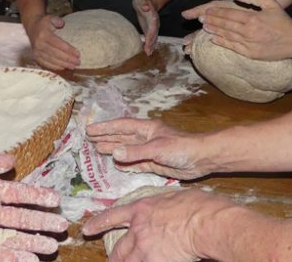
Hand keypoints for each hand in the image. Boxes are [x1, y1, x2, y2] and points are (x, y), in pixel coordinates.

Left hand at [0, 153, 67, 260]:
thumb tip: (13, 160)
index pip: (19, 194)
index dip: (37, 196)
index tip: (56, 199)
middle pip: (22, 218)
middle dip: (42, 222)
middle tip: (61, 225)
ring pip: (14, 238)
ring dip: (33, 242)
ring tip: (51, 246)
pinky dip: (13, 257)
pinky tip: (29, 260)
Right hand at [23, 14, 79, 69]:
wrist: (32, 27)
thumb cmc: (44, 23)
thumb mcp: (50, 18)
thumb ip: (56, 20)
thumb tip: (61, 23)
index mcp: (43, 35)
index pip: (58, 44)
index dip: (69, 50)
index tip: (78, 54)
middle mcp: (39, 44)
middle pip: (56, 54)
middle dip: (68, 59)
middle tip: (78, 62)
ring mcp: (36, 52)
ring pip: (52, 60)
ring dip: (63, 64)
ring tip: (73, 66)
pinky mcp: (36, 57)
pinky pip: (46, 64)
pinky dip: (55, 67)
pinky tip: (63, 67)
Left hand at [82, 189, 236, 261]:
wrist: (205, 222)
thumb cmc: (198, 206)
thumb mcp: (174, 198)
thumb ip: (164, 206)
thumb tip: (167, 210)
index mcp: (142, 209)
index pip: (113, 216)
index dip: (98, 223)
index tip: (87, 229)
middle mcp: (138, 230)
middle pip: (118, 248)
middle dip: (113, 258)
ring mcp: (145, 249)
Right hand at [86, 118, 212, 179]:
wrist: (202, 159)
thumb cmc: (181, 148)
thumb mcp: (157, 149)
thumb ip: (135, 152)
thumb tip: (114, 153)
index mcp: (147, 129)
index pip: (122, 126)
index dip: (106, 128)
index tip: (90, 129)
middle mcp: (147, 138)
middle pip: (122, 137)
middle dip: (107, 137)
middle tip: (89, 138)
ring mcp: (151, 151)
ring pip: (128, 150)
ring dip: (114, 150)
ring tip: (98, 149)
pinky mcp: (156, 163)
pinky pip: (136, 163)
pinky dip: (126, 163)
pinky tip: (117, 164)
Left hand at [131, 0, 159, 54]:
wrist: (148, 2)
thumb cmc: (143, 1)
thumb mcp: (142, 0)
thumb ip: (144, 3)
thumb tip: (146, 7)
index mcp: (153, 17)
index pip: (152, 28)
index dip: (150, 35)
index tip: (148, 43)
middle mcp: (154, 24)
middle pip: (154, 35)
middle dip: (151, 44)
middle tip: (148, 52)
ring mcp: (153, 27)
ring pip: (153, 38)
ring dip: (151, 46)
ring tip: (148, 54)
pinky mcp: (149, 30)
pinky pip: (150, 38)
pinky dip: (149, 44)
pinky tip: (146, 51)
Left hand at [182, 0, 291, 59]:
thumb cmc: (283, 21)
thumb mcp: (271, 3)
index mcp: (252, 18)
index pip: (229, 14)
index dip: (216, 12)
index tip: (207, 10)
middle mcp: (248, 31)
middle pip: (225, 25)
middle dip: (211, 21)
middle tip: (200, 18)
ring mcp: (249, 44)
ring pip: (226, 36)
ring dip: (214, 31)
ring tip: (204, 27)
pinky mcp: (250, 53)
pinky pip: (233, 47)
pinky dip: (222, 43)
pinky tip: (213, 39)